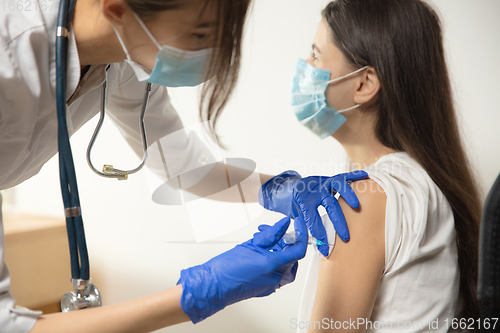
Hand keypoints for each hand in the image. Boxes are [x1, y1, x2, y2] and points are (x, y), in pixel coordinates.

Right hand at [177, 217, 306, 323]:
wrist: (214, 285)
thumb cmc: (227, 268)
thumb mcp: (252, 244)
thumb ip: (272, 234)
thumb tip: (284, 224)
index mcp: (274, 266)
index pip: (298, 249)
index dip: (301, 234)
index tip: (298, 224)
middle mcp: (276, 278)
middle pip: (292, 257)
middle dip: (285, 241)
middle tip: (274, 231)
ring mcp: (272, 285)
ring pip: (286, 264)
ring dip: (279, 250)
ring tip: (262, 239)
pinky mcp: (267, 288)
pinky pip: (277, 272)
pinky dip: (274, 260)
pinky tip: (262, 252)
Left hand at [259, 170, 367, 255]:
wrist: (294, 188)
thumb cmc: (299, 205)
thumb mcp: (297, 216)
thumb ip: (306, 227)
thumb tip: (317, 244)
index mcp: (305, 201)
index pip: (312, 219)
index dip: (319, 234)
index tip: (324, 248)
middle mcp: (316, 191)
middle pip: (329, 205)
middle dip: (338, 221)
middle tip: (345, 237)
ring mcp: (325, 183)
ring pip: (338, 185)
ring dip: (348, 195)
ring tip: (356, 206)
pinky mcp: (331, 179)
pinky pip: (344, 176)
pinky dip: (355, 176)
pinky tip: (365, 176)